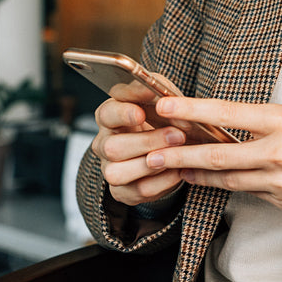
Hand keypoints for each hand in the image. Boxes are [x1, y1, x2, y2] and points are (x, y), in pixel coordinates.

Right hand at [91, 81, 189, 206]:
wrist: (165, 145)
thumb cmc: (159, 116)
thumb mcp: (159, 97)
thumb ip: (160, 90)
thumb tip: (168, 100)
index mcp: (109, 116)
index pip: (107, 113)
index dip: (122, 113)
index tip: (141, 112)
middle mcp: (104, 143)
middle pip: (112, 147)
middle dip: (147, 142)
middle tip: (177, 135)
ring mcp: (110, 169)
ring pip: (117, 172)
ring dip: (150, 165)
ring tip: (177, 155)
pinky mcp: (122, 191)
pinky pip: (137, 190)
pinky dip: (160, 182)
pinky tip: (177, 171)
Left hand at [146, 97, 281, 221]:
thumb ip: (263, 121)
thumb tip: (226, 122)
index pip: (227, 112)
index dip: (192, 109)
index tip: (164, 105)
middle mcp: (278, 151)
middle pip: (217, 156)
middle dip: (180, 155)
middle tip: (152, 153)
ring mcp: (279, 181)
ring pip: (227, 180)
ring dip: (196, 176)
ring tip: (173, 169)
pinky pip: (248, 193)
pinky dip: (226, 187)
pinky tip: (208, 183)